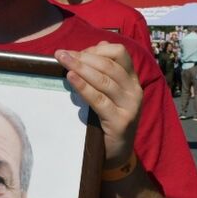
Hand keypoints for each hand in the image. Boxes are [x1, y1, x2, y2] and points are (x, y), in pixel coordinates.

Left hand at [55, 42, 141, 167]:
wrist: (118, 153)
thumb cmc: (109, 119)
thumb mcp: (111, 92)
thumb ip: (107, 70)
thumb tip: (98, 44)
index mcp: (132, 80)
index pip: (120, 53)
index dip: (97, 49)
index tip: (77, 53)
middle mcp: (134, 90)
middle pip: (109, 64)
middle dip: (83, 57)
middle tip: (61, 54)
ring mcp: (129, 106)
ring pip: (104, 80)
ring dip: (80, 68)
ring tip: (62, 61)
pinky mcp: (119, 121)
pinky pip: (99, 100)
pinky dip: (84, 87)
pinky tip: (71, 78)